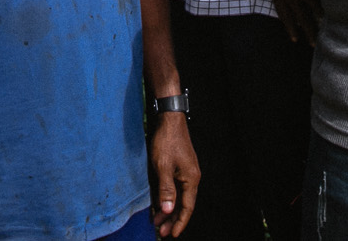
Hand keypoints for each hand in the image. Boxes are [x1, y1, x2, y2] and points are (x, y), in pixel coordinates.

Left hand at [148, 111, 200, 236]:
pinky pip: (174, 187)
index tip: (172, 234)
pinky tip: (159, 203)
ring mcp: (185, 171)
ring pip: (178, 196)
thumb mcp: (163, 167)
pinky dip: (167, 197)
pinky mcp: (179, 166)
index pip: (187, 207)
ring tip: (157, 221)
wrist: (168, 119)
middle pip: (183, 203)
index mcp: (190, 179)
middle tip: (161, 231)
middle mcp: (191, 177)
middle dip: (172, 219)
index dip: (179, 221)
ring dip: (168, 209)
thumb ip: (166, 189)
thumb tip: (169, 210)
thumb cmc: (166, 141)